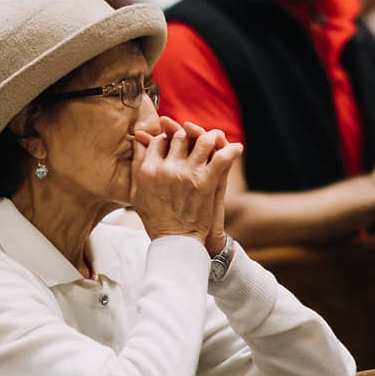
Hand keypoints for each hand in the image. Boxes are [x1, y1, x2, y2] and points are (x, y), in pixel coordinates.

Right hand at [131, 116, 239, 247]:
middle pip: (180, 137)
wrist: (176, 242)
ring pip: (202, 140)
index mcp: (148, 169)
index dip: (168, 137)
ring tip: (216, 137)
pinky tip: (237, 148)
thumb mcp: (137, 191)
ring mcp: (187, 174)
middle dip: (188, 134)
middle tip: (195, 137)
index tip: (175, 141)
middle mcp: (166, 168)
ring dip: (211, 136)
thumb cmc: (156, 219)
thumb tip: (139, 140)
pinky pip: (222, 157)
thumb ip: (137, 164)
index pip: (159, 140)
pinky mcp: (206, 182)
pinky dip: (232, 150)